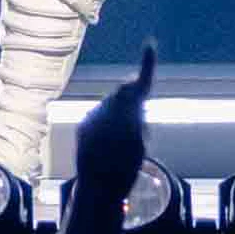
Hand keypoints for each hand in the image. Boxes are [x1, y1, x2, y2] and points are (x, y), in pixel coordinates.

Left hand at [71, 41, 154, 190]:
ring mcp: (93, 117)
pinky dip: (107, 126)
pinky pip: (99, 118)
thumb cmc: (124, 169)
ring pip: (112, 108)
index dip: (147, 64)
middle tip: (140, 124)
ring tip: (121, 145)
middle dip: (134, 101)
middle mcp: (108, 110)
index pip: (140, 84)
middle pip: (126, 95)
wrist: (98, 188)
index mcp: (128, 114)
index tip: (150, 45)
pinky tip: (107, 147)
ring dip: (119, 118)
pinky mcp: (84, 126)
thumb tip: (131, 99)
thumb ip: (138, 117)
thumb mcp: (140, 143)